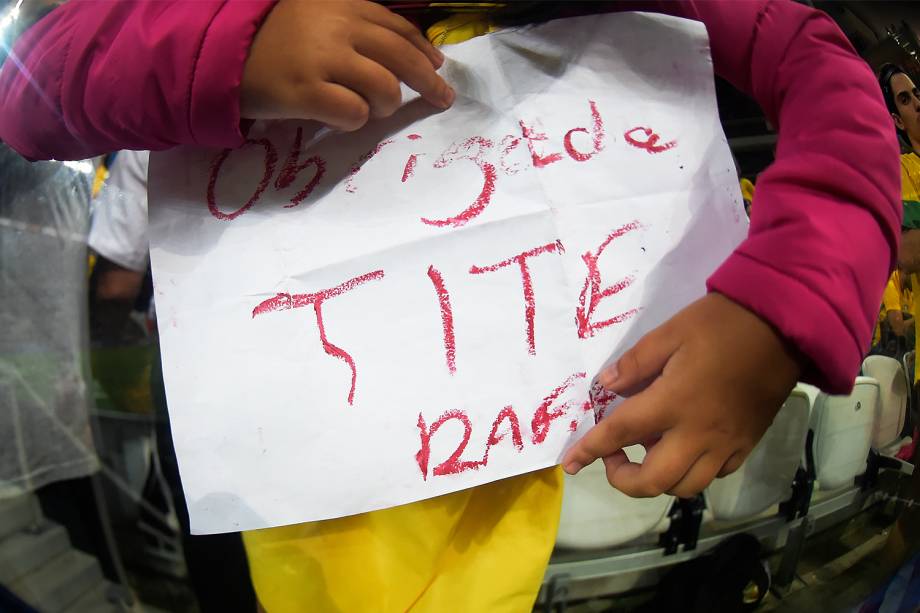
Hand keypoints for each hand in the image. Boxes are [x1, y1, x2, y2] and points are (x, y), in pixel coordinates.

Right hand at [241, 0, 453, 130]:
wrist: (221, 53)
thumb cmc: (270, 39)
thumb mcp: (313, 15)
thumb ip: (354, 26)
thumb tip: (407, 54)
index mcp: (342, 6)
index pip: (396, 27)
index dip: (422, 49)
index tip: (436, 65)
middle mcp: (337, 28)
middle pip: (401, 57)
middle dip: (429, 82)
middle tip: (442, 98)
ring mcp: (322, 60)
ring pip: (384, 88)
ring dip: (386, 105)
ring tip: (373, 110)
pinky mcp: (307, 92)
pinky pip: (354, 113)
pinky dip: (357, 120)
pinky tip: (345, 117)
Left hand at [563, 293, 801, 497]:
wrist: (784, 327)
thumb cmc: (722, 324)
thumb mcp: (670, 332)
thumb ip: (635, 363)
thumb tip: (607, 386)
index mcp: (673, 403)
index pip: (620, 435)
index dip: (590, 451)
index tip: (570, 462)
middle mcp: (698, 434)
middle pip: (654, 482)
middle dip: (623, 479)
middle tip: (614, 456)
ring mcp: (726, 444)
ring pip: (684, 487)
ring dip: (658, 479)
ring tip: (649, 450)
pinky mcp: (747, 445)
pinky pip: (713, 475)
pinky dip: (690, 471)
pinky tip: (682, 447)